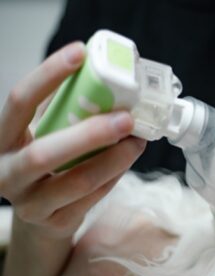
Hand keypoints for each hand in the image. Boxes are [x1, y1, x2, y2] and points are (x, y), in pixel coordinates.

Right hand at [0, 41, 145, 275]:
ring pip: (77, 181)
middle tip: (126, 118)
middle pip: (45, 153)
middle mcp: (7, 172)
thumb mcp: (45, 133)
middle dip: (90, 134)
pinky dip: (115, 176)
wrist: (40, 217)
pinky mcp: (55, 222)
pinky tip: (128, 160)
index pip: (19, 102)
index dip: (48, 75)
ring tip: (138, 141)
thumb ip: (64, 111)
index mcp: (2, 139)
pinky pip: (92, 197)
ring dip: (114, 159)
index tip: (80, 52)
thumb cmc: (48, 163)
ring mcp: (30, 203)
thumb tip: (107, 77)